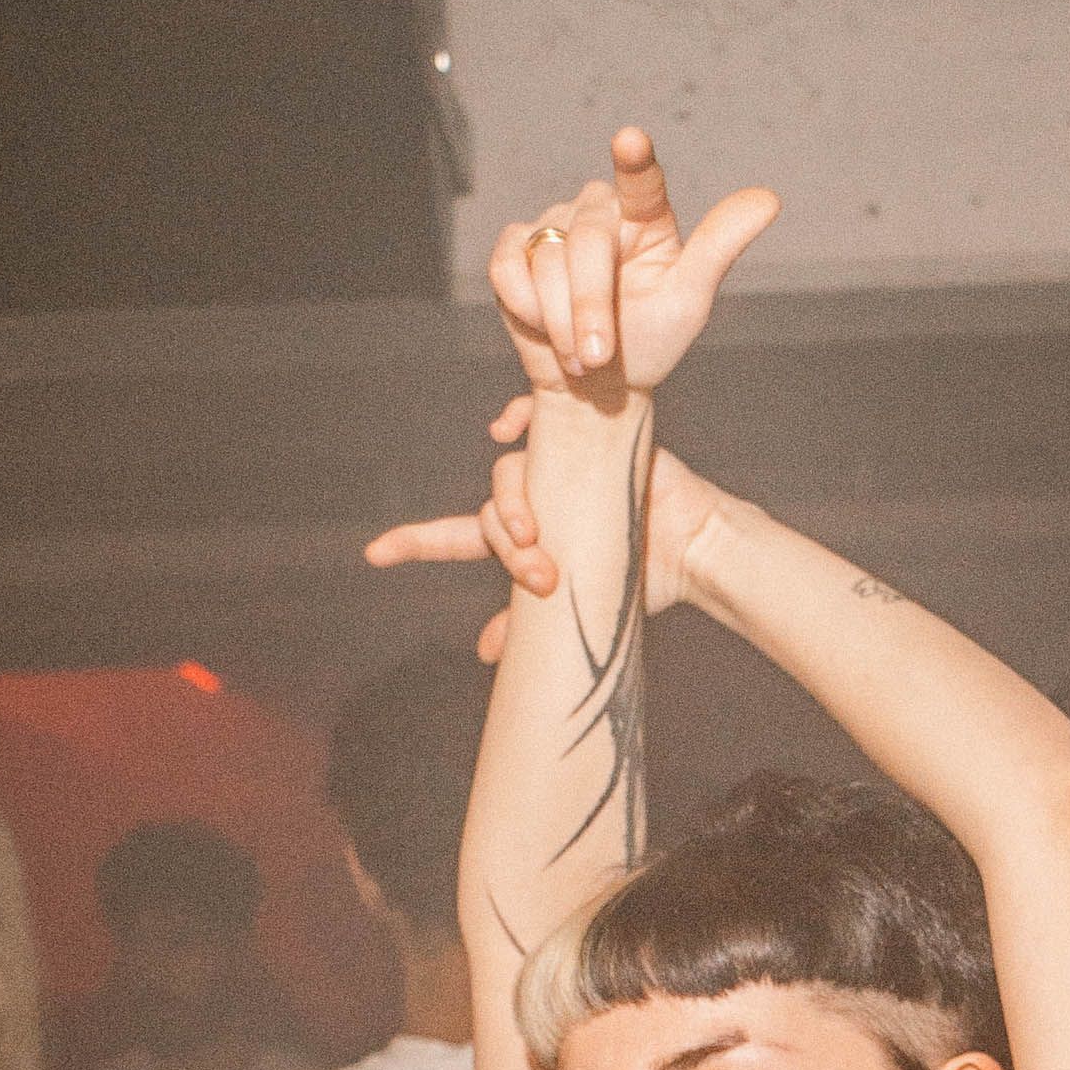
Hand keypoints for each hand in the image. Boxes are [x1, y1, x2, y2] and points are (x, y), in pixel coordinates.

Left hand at [367, 412, 720, 660]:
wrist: (696, 551)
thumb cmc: (646, 580)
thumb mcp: (583, 607)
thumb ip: (532, 625)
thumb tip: (485, 653)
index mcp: (528, 538)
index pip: (460, 538)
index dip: (416, 543)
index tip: (374, 554)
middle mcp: (535, 498)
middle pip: (490, 512)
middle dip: (505, 546)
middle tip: (538, 575)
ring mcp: (556, 466)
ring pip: (507, 473)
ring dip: (511, 506)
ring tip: (538, 537)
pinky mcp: (583, 436)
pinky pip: (532, 415)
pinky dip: (513, 417)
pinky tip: (504, 429)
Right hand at [481, 125, 778, 390]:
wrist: (598, 385)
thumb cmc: (650, 339)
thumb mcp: (690, 299)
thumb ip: (720, 246)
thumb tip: (770, 199)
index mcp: (645, 215)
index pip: (642, 181)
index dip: (635, 161)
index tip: (631, 140)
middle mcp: (598, 211)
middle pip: (587, 242)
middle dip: (589, 307)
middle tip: (599, 357)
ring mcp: (553, 226)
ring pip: (546, 262)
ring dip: (561, 322)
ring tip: (582, 356)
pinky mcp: (515, 250)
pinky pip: (509, 268)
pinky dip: (524, 307)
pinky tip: (542, 327)